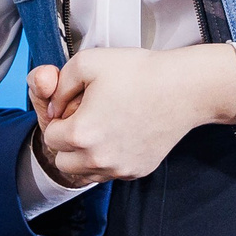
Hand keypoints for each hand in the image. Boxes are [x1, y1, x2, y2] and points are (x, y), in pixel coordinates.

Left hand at [32, 44, 235, 184]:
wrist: (185, 88)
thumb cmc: (139, 72)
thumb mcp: (86, 62)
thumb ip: (56, 86)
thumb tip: (52, 108)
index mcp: (81, 134)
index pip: (50, 136)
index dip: (58, 119)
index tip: (73, 107)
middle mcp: (99, 158)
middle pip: (63, 162)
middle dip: (66, 143)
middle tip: (83, 120)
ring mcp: (120, 168)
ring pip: (84, 173)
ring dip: (83, 156)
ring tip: (99, 129)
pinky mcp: (138, 171)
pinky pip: (110, 173)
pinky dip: (107, 160)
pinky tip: (119, 135)